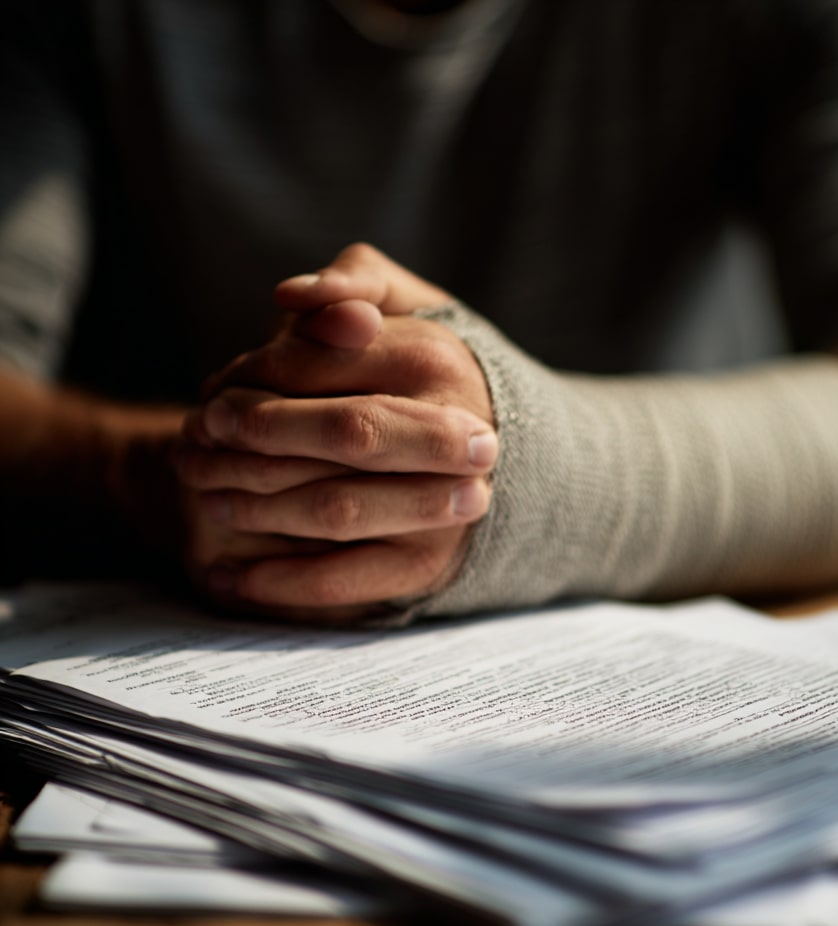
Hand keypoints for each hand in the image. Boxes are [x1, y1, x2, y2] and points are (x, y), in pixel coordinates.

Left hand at [176, 244, 497, 618]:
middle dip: (258, 435)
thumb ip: (358, 279)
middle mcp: (455, 432)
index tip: (215, 386)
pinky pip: (344, 580)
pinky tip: (223, 577)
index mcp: (438, 359)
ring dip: (253, 502)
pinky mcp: (424, 566)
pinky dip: (277, 583)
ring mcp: (446, 509)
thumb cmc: (424, 372)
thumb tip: (290, 298)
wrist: (489, 449)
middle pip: (343, 434)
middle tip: (196, 436)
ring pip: (335, 507)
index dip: (256, 372)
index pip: (326, 361)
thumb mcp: (409, 306)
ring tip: (202, 490)